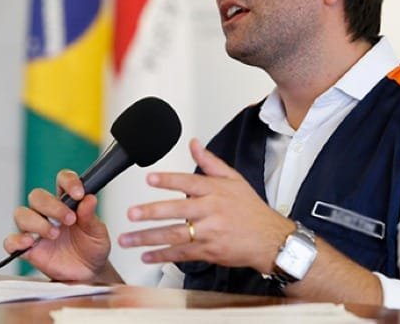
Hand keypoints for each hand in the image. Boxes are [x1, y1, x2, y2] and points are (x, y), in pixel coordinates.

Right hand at [3, 170, 114, 281]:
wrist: (89, 273)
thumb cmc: (92, 248)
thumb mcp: (97, 232)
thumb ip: (91, 216)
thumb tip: (89, 198)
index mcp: (68, 203)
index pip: (62, 181)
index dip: (68, 182)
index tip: (78, 193)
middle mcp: (48, 213)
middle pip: (37, 196)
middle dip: (52, 206)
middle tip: (69, 220)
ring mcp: (36, 230)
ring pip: (21, 214)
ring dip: (37, 222)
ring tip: (54, 234)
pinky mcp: (27, 249)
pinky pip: (11, 241)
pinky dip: (17, 240)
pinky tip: (29, 242)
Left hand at [117, 139, 293, 273]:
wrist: (270, 239)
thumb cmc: (251, 210)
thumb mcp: (234, 179)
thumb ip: (210, 162)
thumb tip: (194, 144)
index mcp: (215, 191)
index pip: (188, 182)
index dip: (168, 180)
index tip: (149, 178)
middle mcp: (211, 211)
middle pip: (177, 210)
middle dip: (152, 212)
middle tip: (132, 213)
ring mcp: (209, 233)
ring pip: (175, 235)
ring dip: (148, 238)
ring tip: (128, 238)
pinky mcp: (209, 251)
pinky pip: (182, 254)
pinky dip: (162, 256)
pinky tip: (147, 256)